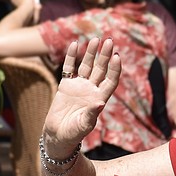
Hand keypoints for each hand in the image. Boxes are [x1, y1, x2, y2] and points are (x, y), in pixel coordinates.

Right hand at [42, 38, 120, 157]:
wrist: (58, 136)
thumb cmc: (74, 134)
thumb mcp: (84, 125)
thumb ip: (91, 114)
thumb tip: (101, 103)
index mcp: (99, 99)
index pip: (110, 80)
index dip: (115, 69)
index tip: (117, 56)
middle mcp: (91, 90)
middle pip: (100, 69)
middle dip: (105, 56)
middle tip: (109, 41)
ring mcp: (79, 87)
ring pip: (86, 66)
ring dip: (90, 53)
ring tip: (95, 39)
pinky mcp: (65, 86)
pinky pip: (69, 68)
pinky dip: (71, 57)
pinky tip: (75, 45)